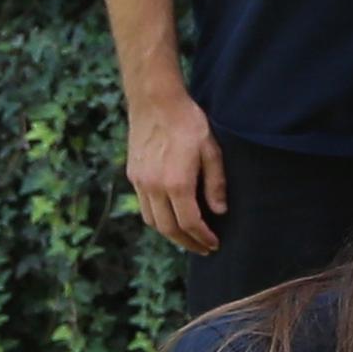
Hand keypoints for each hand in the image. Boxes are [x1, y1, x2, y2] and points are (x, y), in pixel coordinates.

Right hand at [124, 87, 225, 255]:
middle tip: (203, 249)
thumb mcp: (212, 151)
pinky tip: (171, 217)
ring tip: (188, 238)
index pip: (189, 223)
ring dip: (170, 234)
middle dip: (187, 243)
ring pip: (152, 221)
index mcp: (176, 183)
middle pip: (168, 228)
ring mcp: (140, 182)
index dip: (202, 237)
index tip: (214, 244)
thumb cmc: (189, 123)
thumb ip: (215, 183)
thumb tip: (219, 211)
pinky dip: (158, 219)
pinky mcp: (133, 175)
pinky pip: (144, 207)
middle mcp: (154, 187)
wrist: (156, 102)